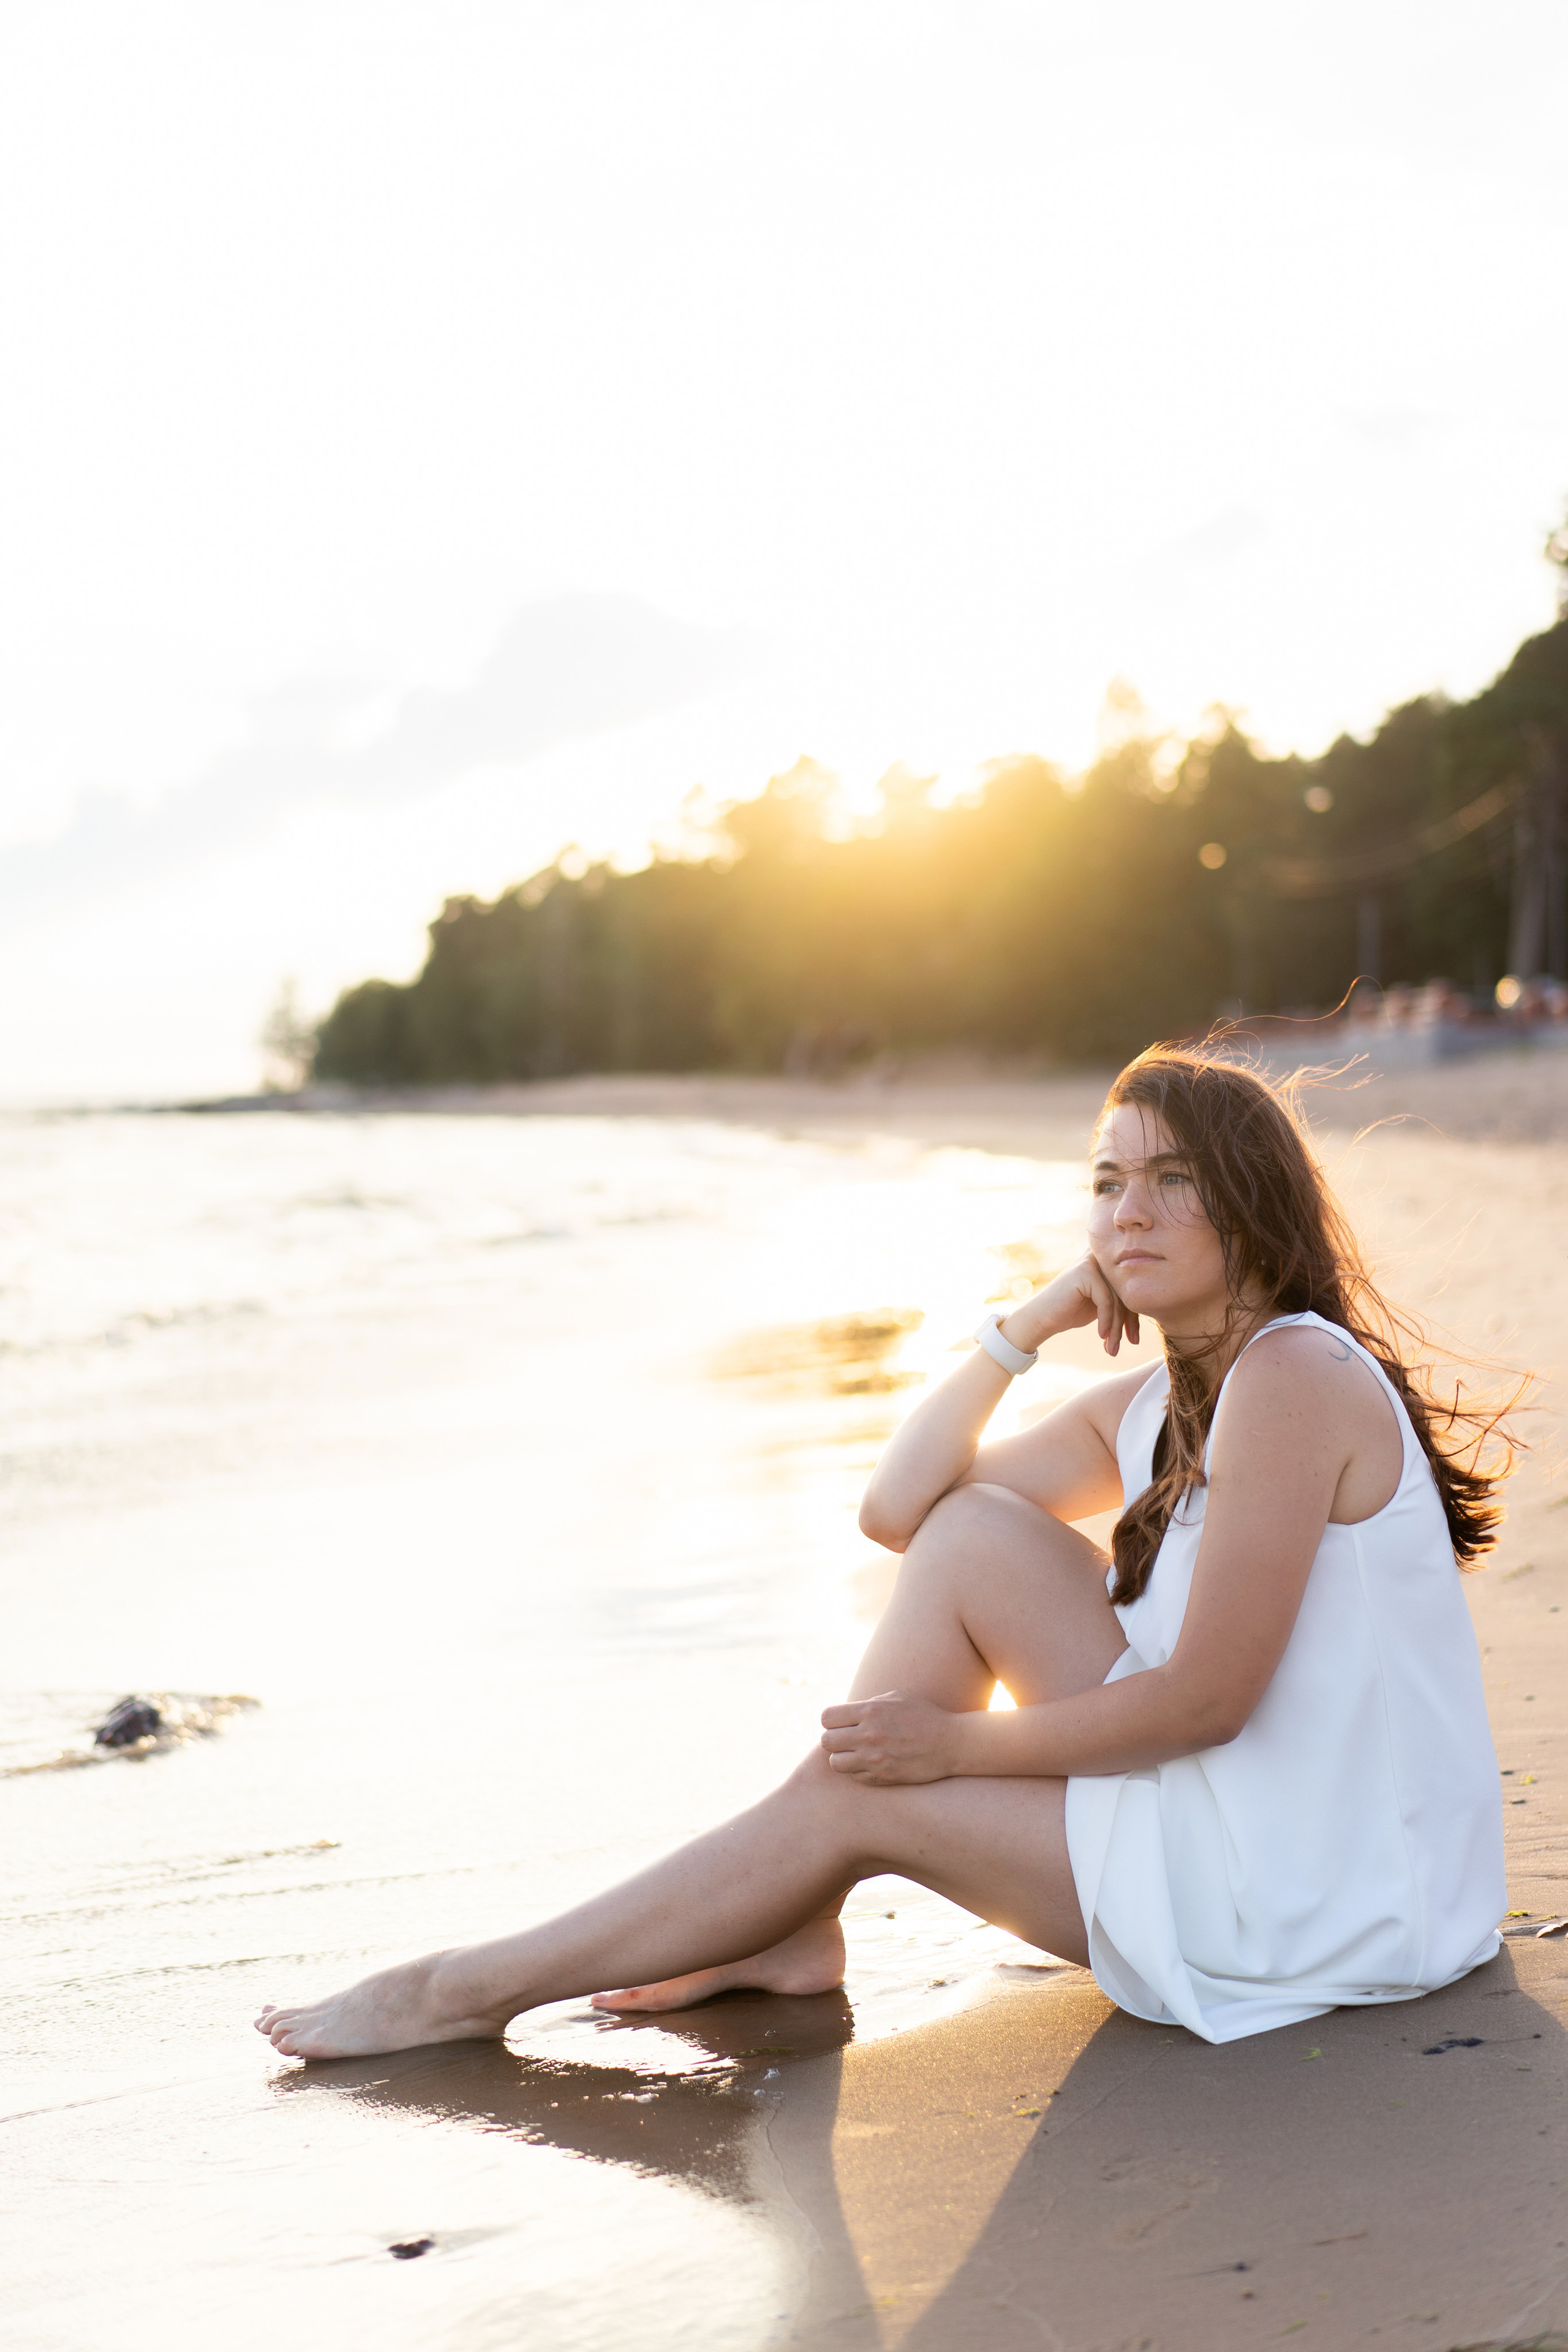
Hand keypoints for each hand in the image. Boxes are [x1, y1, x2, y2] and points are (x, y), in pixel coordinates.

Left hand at [820, 1690, 959, 1784]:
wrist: (951, 1743)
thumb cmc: (923, 1716)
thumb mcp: (895, 1699)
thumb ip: (867, 1705)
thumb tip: (844, 1714)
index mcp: (870, 1711)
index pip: (827, 1717)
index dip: (832, 1720)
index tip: (841, 1723)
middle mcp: (869, 1735)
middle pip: (827, 1741)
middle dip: (834, 1739)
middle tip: (847, 1739)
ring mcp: (875, 1759)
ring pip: (835, 1763)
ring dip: (843, 1757)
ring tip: (856, 1753)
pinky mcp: (883, 1777)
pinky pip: (854, 1777)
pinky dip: (859, 1771)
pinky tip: (872, 1764)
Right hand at [1000, 1251, 1139, 1359]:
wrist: (1041, 1317)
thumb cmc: (1072, 1311)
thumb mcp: (1104, 1305)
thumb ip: (1123, 1299)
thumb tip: (1155, 1307)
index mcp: (1109, 1263)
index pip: (1133, 1289)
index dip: (1136, 1316)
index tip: (1135, 1339)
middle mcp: (1103, 1257)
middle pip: (1128, 1293)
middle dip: (1129, 1323)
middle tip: (1130, 1344)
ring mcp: (1093, 1261)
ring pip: (1118, 1299)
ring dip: (1116, 1328)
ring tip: (1112, 1348)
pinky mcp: (1085, 1271)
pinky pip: (1106, 1301)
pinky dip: (1106, 1321)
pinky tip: (1101, 1336)